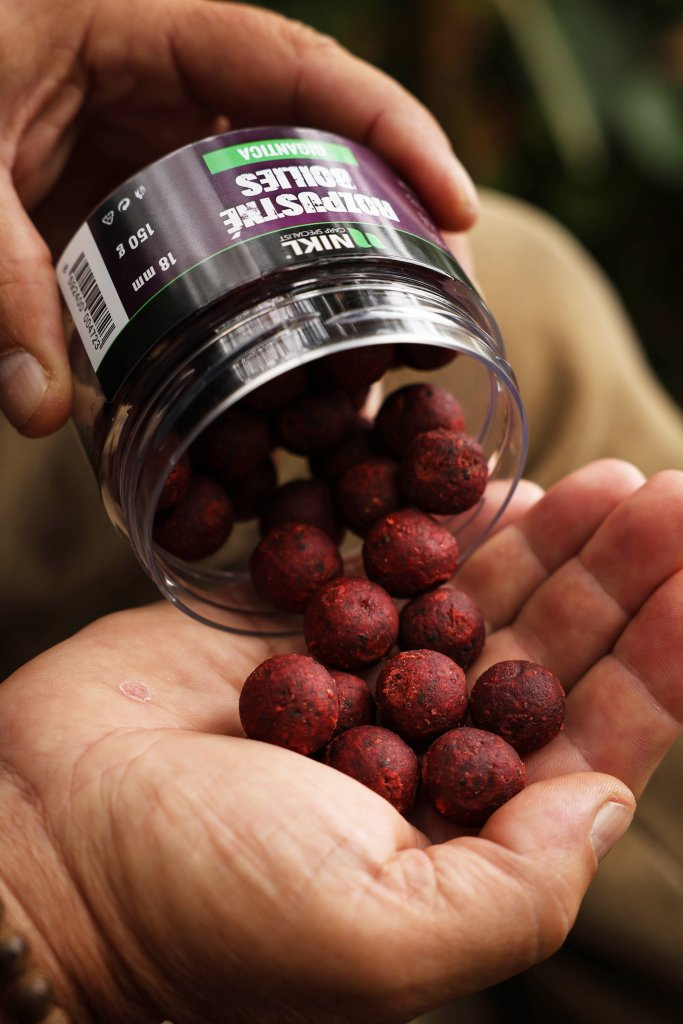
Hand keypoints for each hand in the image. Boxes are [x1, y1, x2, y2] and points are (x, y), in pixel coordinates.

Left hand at [0, 0, 476, 435]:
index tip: (457, 206)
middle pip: (313, 148)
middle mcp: (170, 93)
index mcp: (144, 33)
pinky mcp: (134, 205)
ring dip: (327, 277)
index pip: (298, 67)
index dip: (391, 128)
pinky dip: (253, 303)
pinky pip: (217, 249)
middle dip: (384, 223)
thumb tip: (40, 412)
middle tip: (434, 309)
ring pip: (274, 208)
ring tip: (377, 354)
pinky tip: (281, 363)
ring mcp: (157, 152)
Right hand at [2, 459, 679, 1023]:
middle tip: (671, 497)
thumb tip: (607, 797)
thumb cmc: (209, 904)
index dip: (662, 656)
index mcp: (464, 831)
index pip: (597, 736)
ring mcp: (363, 679)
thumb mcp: (383, 935)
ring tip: (612, 482)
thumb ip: (519, 884)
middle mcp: (423, 750)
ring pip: (484, 598)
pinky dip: (447, 524)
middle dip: (619, 578)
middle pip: (552, 649)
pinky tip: (505, 484)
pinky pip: (392, 563)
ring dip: (551, 541)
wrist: (54, 840)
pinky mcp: (300, 625)